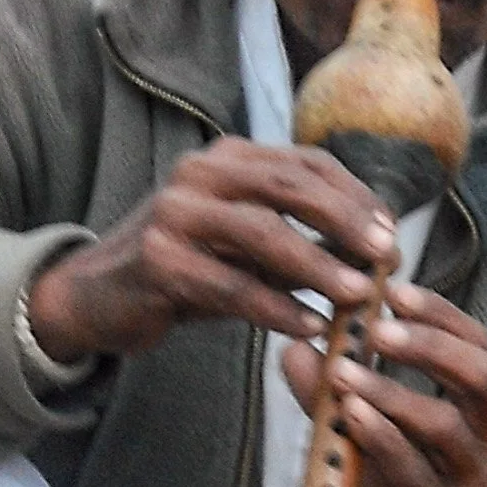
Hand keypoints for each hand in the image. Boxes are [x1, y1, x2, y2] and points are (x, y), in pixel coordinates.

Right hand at [25, 138, 396, 363]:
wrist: (94, 296)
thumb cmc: (182, 271)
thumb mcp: (242, 246)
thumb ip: (296, 240)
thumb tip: (373, 253)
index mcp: (228, 159)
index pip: (306, 164)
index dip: (356, 196)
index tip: (392, 233)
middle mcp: (200, 174)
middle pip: (290, 187)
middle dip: (346, 221)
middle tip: (387, 256)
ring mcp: (175, 214)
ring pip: (262, 234)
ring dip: (318, 264)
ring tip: (357, 295)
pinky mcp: (157, 260)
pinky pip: (231, 285)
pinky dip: (276, 308)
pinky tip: (309, 327)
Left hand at [282, 280, 486, 486]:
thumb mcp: (366, 441)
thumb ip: (335, 397)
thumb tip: (294, 346)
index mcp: (486, 413)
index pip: (477, 346)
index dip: (440, 315)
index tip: (394, 289)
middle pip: (481, 375)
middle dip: (428, 344)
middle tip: (375, 325)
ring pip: (446, 424)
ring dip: (392, 392)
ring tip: (345, 373)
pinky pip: (418, 476)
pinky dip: (383, 441)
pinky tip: (351, 417)